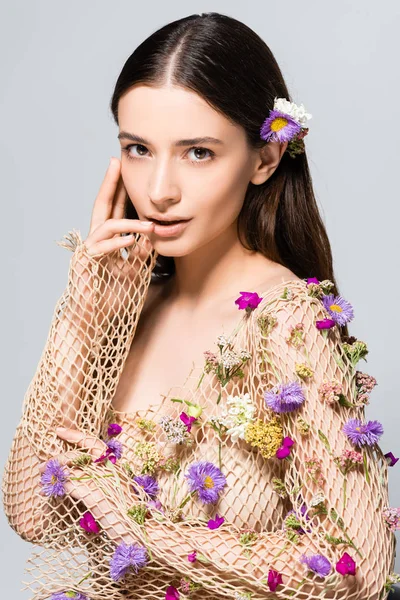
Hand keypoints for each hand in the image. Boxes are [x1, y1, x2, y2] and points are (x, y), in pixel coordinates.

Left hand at [38, 426, 132, 542]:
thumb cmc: (126, 513)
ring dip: (53, 473)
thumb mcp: (112, 489)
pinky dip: (58, 487)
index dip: (74, 434)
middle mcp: (108, 469)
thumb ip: (97, 479)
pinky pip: (71, 486)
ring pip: (71, 469)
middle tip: (41, 467)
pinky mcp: (96, 496)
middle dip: (56, 458)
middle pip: (77, 455)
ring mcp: (102, 481)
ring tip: (41, 480)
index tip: (58, 430)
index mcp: (113, 465)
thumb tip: (72, 474)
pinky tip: (49, 492)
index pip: (92, 442)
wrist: (141, 530)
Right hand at [68, 157, 156, 320]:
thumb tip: (151, 237)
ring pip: (105, 225)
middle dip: (109, 184)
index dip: (118, 191)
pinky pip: (101, 248)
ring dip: (129, 223)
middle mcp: (95, 242)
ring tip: (149, 226)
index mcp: (106, 242)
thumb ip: (139, 255)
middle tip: (115, 162)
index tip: (124, 171)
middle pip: (101, 206)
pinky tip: (131, 241)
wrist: (93, 321)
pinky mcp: (84, 264)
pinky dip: (117, 244)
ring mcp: (88, 251)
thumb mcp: (132, 273)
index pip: (112, 210)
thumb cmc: (111, 299)